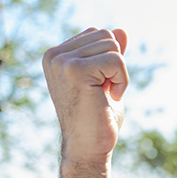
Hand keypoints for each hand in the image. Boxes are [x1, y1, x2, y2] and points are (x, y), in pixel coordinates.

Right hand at [43, 28, 128, 163]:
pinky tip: (110, 98)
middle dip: (116, 64)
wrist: (88, 147)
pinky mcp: (74, 70)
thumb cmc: (98, 117)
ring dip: (120, 74)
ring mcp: (61, 61)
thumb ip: (110, 54)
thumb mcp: (106, 79)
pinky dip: (122, 81)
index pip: (99, 33)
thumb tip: (121, 30)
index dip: (110, 59)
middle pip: (107, 36)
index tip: (100, 85)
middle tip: (105, 92)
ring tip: (105, 95)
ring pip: (113, 46)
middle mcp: (54, 55)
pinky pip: (116, 60)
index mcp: (57, 55)